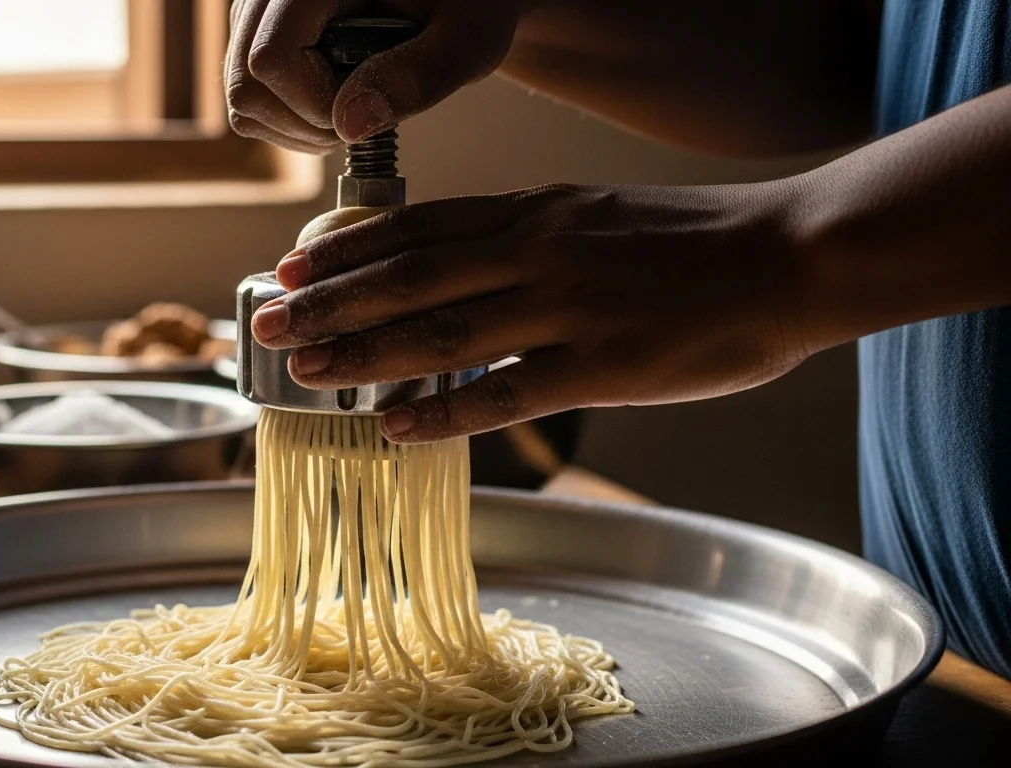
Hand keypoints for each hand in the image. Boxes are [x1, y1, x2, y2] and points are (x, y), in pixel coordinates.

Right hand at [225, 0, 523, 152]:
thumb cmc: (469, 6)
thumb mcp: (468, 38)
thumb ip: (420, 75)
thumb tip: (350, 123)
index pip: (272, 59)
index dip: (315, 104)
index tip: (371, 105)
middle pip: (245, 84)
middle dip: (305, 124)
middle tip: (366, 114)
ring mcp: (253, 13)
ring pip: (242, 100)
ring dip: (298, 129)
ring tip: (356, 107)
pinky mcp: (254, 36)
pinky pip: (248, 101)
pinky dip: (289, 123)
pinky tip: (336, 105)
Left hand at [250, 182, 820, 441]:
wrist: (788, 256)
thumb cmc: (692, 241)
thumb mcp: (595, 212)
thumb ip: (526, 236)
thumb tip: (459, 263)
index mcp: (536, 212)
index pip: (419, 227)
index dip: (348, 251)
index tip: (293, 268)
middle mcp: (538, 253)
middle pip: (411, 278)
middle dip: (331, 304)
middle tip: (269, 326)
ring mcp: (568, 310)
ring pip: (443, 335)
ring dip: (365, 354)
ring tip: (307, 373)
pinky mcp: (603, 369)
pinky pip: (505, 396)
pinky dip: (444, 415)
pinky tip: (394, 430)